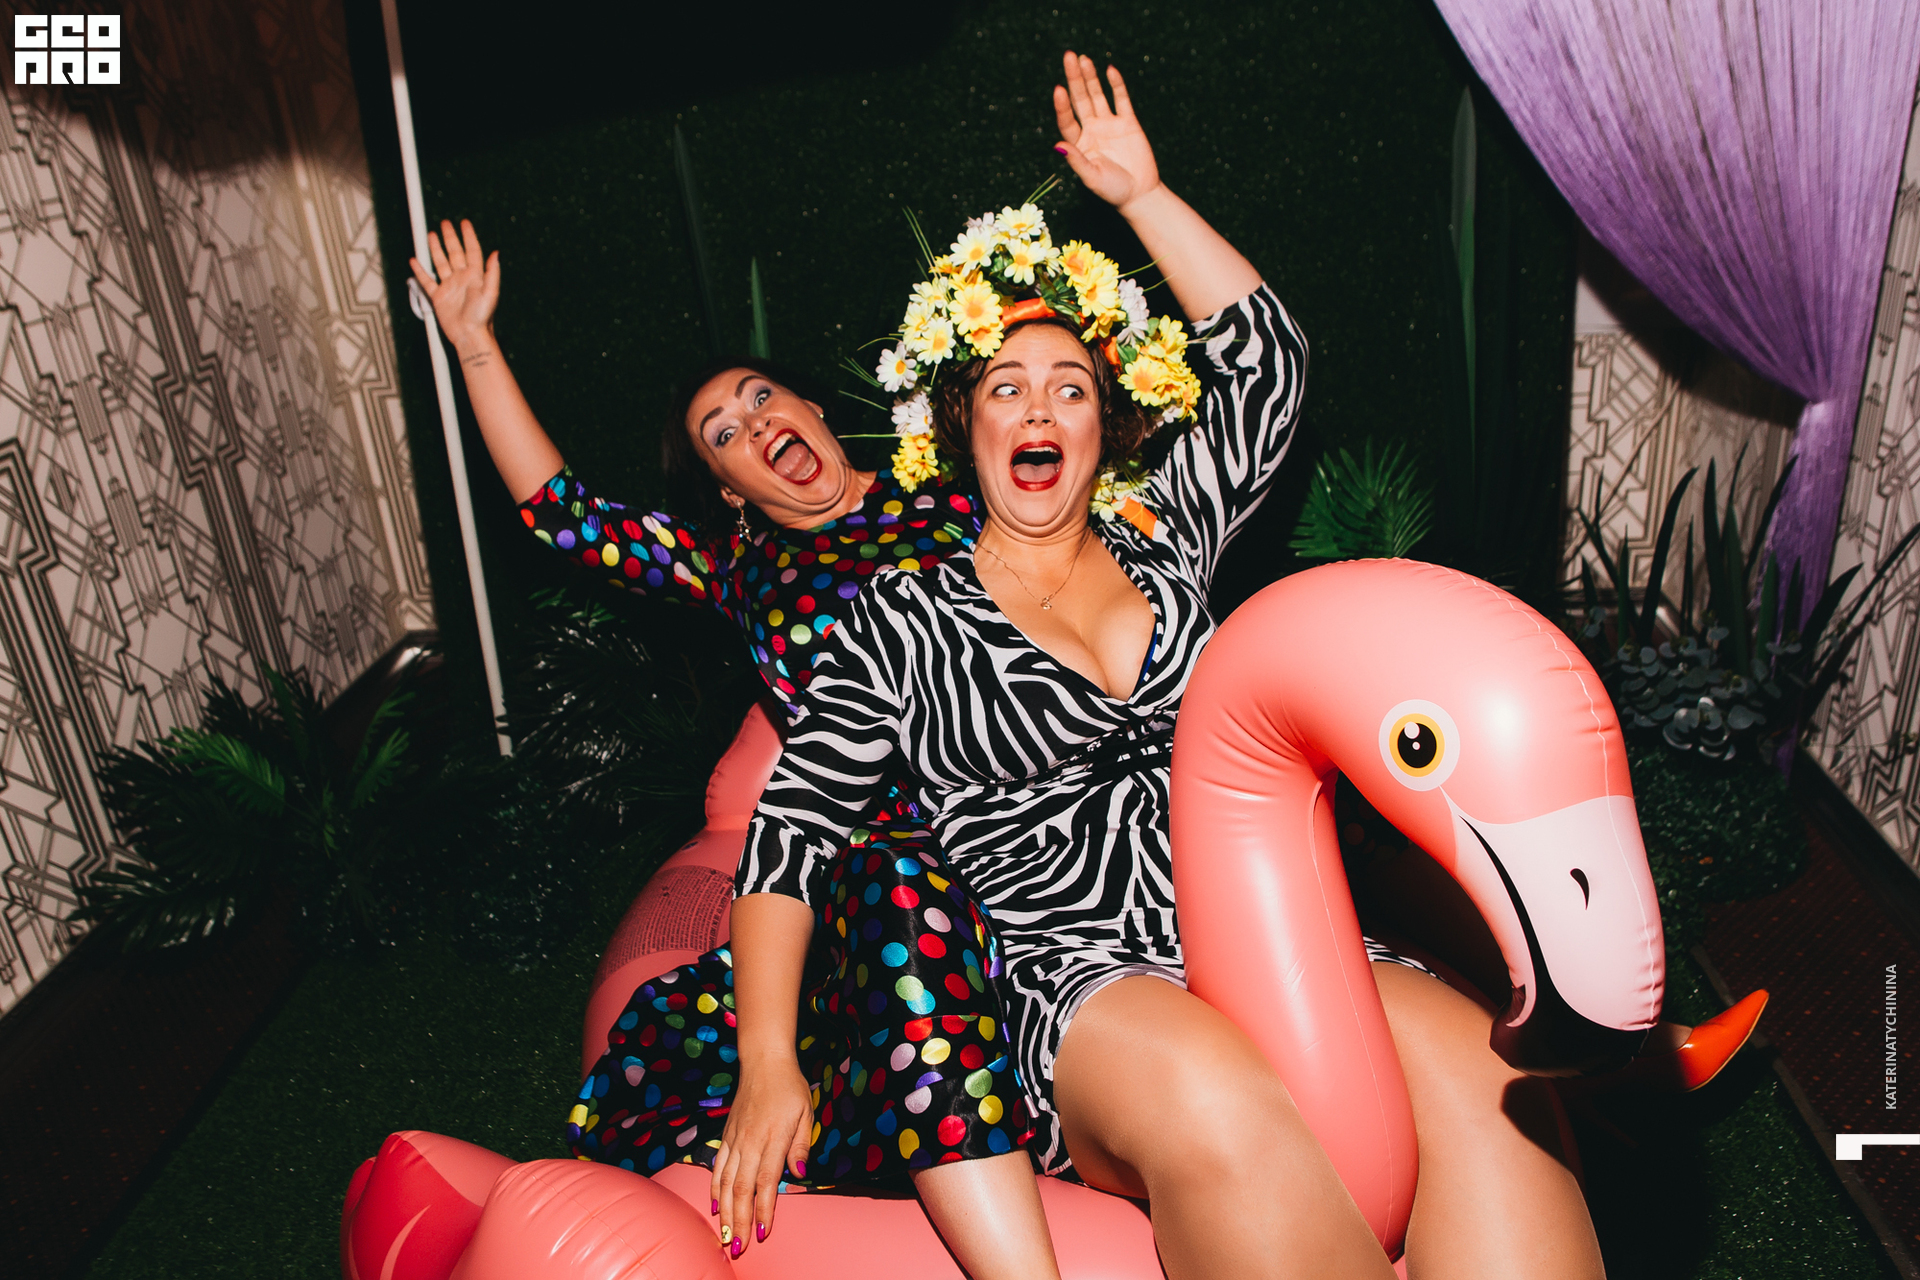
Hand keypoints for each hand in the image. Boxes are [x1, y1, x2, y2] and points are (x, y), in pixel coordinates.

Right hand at [409, 218, 498, 354]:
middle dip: (450, 237)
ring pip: (440, 262)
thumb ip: (492, 272)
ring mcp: (449, 286)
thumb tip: (496, 253)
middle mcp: (462, 279)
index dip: (468, 236)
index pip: (472, 251)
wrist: (469, 335)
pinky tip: (416, 261)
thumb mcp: (491, 293)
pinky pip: (427, 281)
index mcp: (475, 276)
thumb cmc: (482, 317)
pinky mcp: (439, 297)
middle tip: (445, 223)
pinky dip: (420, 271)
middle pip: (454, 252)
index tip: (464, 223)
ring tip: (431, 235)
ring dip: (436, 248)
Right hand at [710, 1054, 812, 1257]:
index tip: (763, 1233)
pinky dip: (715, 1189)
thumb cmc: (790, 1088)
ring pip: (726, 1183)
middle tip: (739, 1248)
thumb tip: (798, 1172)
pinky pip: (718, 1167)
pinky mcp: (727, 1136)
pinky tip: (716, 1207)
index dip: (764, 1210)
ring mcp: (735, 1140)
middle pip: (742, 1189)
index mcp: (773, 1138)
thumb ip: (801, 1144)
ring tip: (725, 1236)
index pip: (766, 1182)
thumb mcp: (806, 1112)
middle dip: (741, 1222)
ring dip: (726, 1212)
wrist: (764, 1062)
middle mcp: (750, 1142)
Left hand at [1053, 52, 1160, 212]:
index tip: (1058, 90)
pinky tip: (1110, 70)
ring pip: (1097, 95)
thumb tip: (1057, 145)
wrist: (1140, 194)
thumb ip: (1076, 160)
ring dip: (1091, 78)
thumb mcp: (1091, 177)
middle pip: (1080, 100)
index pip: (1067, 120)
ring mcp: (1110, 125)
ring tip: (1083, 59)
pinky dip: (1116, 85)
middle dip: (1074, 79)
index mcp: (1079, 144)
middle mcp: (1092, 130)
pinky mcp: (1128, 123)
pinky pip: (1121, 100)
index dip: (1062, 106)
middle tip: (1069, 57)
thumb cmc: (1112, 191)